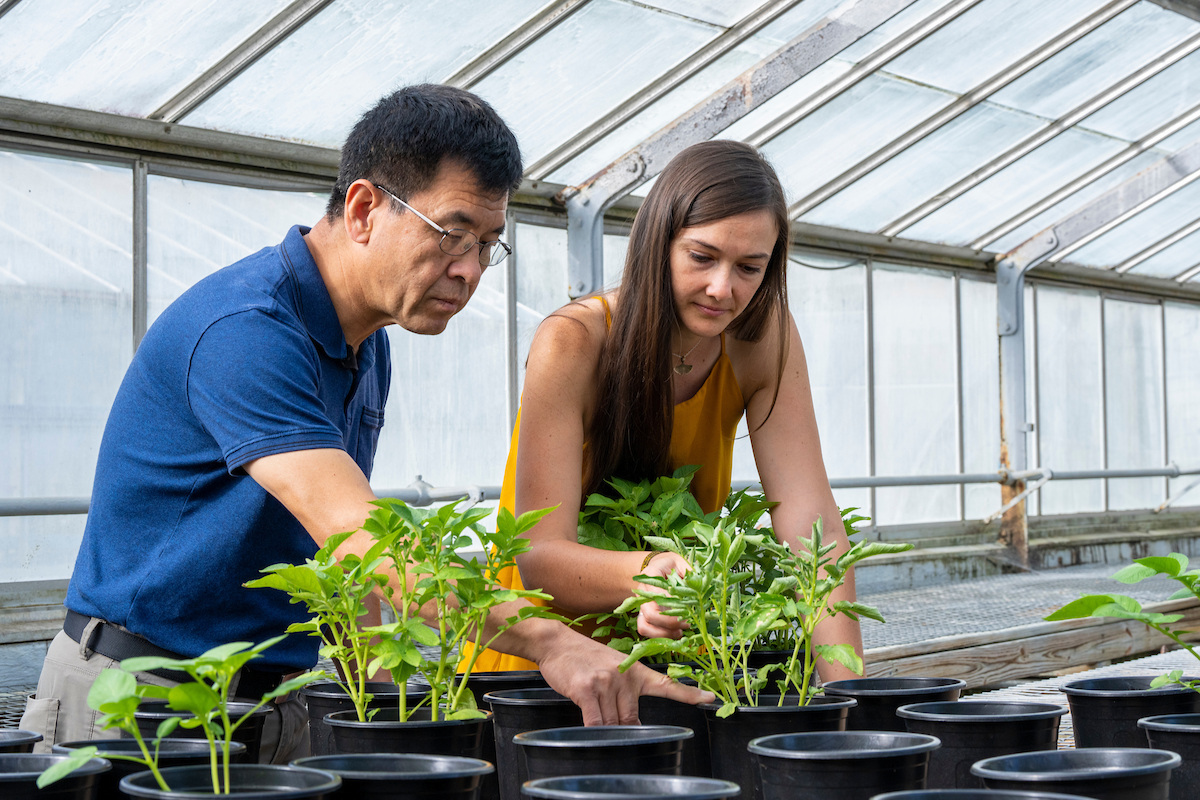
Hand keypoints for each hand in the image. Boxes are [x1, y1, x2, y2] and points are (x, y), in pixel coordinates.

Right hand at [536, 625, 714, 724]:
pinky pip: (596, 722)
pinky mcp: (587, 690)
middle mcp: (625, 676)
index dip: (689, 694)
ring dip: (605, 726)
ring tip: (593, 708)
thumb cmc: (584, 658)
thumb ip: (626, 690)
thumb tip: (630, 722)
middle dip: (621, 726)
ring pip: (614, 723)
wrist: (557, 643)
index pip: (667, 683)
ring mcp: (606, 683)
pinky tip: (589, 724)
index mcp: (636, 670)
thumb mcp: (613, 667)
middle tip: (608, 714)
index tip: (709, 698)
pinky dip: (594, 729)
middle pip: (632, 719)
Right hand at [636, 551, 689, 638]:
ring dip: (664, 633)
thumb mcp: (681, 561)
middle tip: (687, 622)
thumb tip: (702, 584)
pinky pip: (646, 630)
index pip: (657, 591)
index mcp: (650, 575)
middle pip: (650, 613)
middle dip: (670, 622)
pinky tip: (675, 634)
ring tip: (681, 632)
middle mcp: (642, 592)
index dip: (672, 603)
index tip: (687, 608)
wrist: (659, 568)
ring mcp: (641, 605)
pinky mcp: (644, 615)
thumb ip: (690, 571)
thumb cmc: (671, 565)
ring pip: (645, 625)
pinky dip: (660, 636)